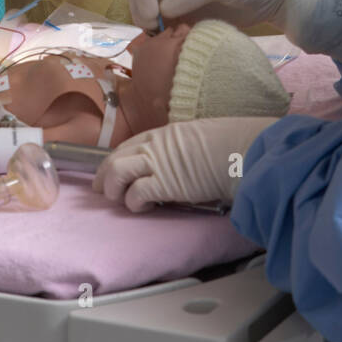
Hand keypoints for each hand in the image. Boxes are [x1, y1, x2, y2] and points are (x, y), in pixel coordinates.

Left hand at [93, 116, 277, 211]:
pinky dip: (134, 203)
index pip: (128, 146)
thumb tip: (183, 163)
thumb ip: (183, 149)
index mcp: (163, 134)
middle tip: (102, 192)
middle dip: (104, 176)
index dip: (115, 160)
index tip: (108, 172)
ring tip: (122, 200)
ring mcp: (157, 163)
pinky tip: (144, 207)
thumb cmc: (229, 146)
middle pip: (115, 158)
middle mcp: (155, 146)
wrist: (240, 151)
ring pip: (117, 173)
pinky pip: (135, 194)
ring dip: (114, 189)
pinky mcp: (163, 183)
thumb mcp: (199, 139)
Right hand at [128, 0, 287, 30]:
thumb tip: (161, 10)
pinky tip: (169, 40)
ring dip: (148, 23)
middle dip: (142, 9)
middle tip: (152, 30)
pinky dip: (161, 32)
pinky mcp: (185, 14)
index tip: (153, 16)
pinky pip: (164, 23)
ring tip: (160, 37)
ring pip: (148, 9)